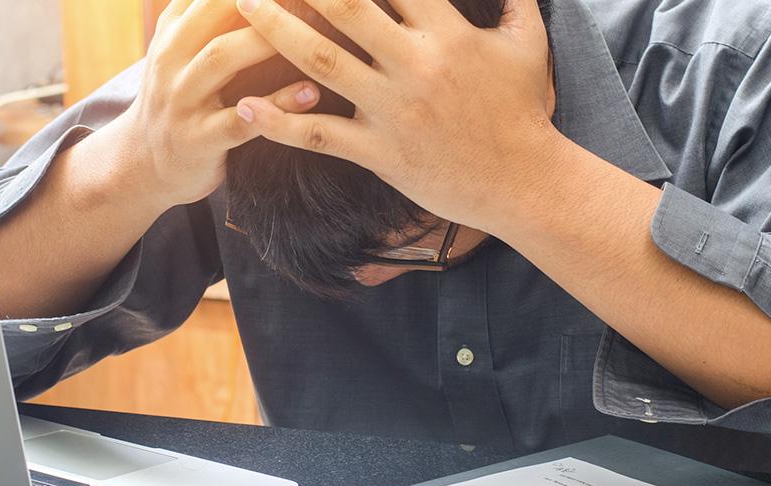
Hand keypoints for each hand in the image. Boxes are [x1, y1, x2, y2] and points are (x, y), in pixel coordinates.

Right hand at [115, 0, 323, 209]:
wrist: (143, 162)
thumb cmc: (178, 96)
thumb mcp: (179, 50)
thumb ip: (202, 14)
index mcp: (173, 32)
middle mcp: (171, 59)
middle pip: (214, 12)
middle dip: (262, 3)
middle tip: (306, 1)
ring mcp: (181, 100)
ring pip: (221, 57)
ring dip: (266, 41)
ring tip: (310, 33)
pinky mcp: (198, 140)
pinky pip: (240, 119)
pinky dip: (277, 105)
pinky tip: (311, 92)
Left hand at [233, 0, 559, 231]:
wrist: (524, 183)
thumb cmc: (524, 111)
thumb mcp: (528, 43)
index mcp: (447, 33)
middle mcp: (415, 64)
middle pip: (344, 8)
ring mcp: (393, 110)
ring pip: (321, 62)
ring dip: (275, 31)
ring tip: (242, 6)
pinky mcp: (380, 152)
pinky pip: (319, 134)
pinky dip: (279, 123)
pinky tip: (245, 108)